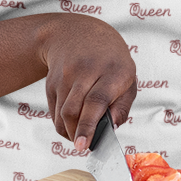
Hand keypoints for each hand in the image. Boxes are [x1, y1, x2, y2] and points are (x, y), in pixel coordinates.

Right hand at [40, 15, 135, 149]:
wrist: (77, 34)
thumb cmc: (110, 61)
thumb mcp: (128, 78)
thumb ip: (122, 106)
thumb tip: (112, 128)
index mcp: (113, 70)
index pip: (97, 101)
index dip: (89, 125)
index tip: (84, 145)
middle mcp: (86, 71)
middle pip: (74, 110)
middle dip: (77, 133)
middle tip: (84, 146)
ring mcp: (66, 75)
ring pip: (62, 114)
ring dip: (70, 131)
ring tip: (80, 136)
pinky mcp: (52, 82)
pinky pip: (54, 111)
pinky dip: (62, 123)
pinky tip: (72, 124)